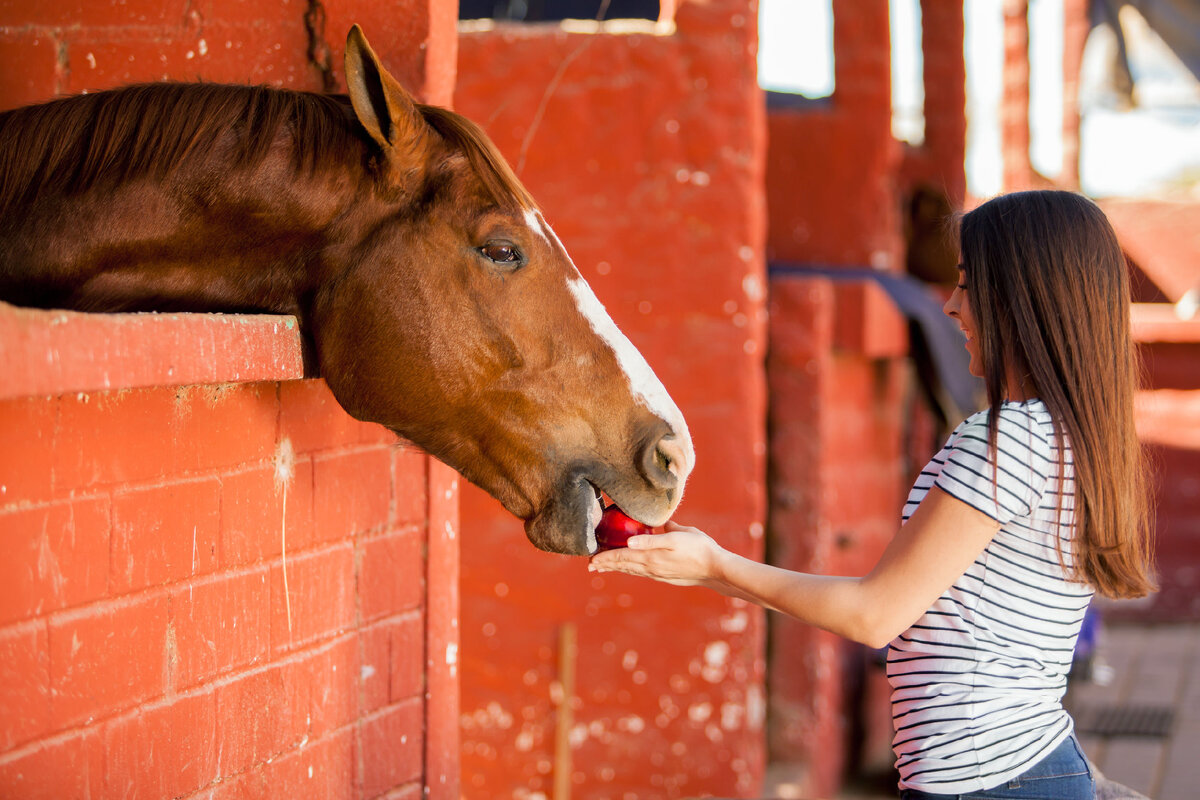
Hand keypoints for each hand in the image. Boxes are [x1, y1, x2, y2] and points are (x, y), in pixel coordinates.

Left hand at [588, 521, 723, 586]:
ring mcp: (658, 573)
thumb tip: (633, 537)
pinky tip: (628, 569)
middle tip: (590, 566)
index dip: (606, 557)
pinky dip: (629, 570)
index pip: (623, 556)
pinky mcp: (665, 576)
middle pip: (624, 565)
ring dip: (616, 568)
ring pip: (631, 570)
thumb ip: (654, 537)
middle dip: (606, 564)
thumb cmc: (699, 548)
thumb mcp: (677, 537)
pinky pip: (640, 573)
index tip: (591, 559)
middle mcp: (652, 567)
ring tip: (603, 568)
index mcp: (652, 556)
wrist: (715, 569)